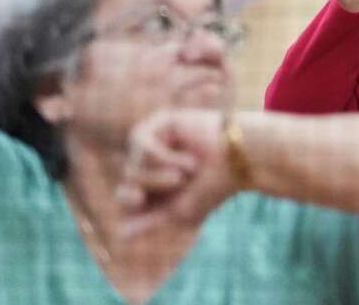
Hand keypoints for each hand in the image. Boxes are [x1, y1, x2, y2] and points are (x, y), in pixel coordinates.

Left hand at [117, 108, 235, 237]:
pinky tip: (187, 158)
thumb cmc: (213, 187)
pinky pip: (142, 144)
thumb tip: (121, 235)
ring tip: (189, 170)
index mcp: (156, 183)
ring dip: (160, 174)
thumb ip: (149, 223)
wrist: (237, 161)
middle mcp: (153, 160)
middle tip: (179, 181)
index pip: (125, 193)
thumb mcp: (179, 212)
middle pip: (128, 179)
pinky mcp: (161, 122)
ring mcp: (156, 140)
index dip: (127, 198)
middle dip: (152, 184)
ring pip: (133, 164)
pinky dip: (163, 157)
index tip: (140, 200)